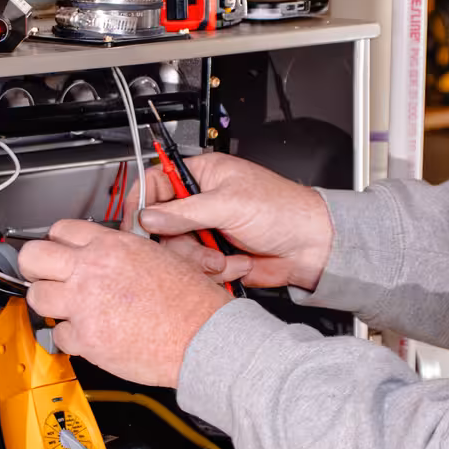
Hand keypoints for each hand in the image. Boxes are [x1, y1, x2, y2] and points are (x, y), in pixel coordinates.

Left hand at [17, 222, 231, 387]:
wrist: (203, 336)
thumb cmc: (191, 302)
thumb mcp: (160, 255)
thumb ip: (125, 251)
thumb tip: (109, 253)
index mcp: (112, 245)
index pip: (60, 230)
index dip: (57, 243)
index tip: (58, 253)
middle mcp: (92, 269)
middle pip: (33, 257)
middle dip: (34, 267)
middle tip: (44, 277)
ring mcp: (84, 304)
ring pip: (37, 296)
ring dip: (50, 303)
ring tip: (67, 308)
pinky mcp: (86, 337)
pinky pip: (58, 334)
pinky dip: (70, 337)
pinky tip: (89, 334)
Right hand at [130, 151, 332, 291]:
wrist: (311, 246)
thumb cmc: (284, 210)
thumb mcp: (229, 205)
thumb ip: (184, 213)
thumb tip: (148, 217)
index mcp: (203, 176)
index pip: (155, 183)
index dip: (143, 204)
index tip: (138, 225)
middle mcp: (200, 203)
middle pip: (160, 226)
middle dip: (181, 243)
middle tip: (200, 245)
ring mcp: (206, 232)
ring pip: (176, 253)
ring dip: (201, 260)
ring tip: (225, 256)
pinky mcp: (214, 256)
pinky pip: (195, 270)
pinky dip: (216, 272)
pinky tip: (237, 263)